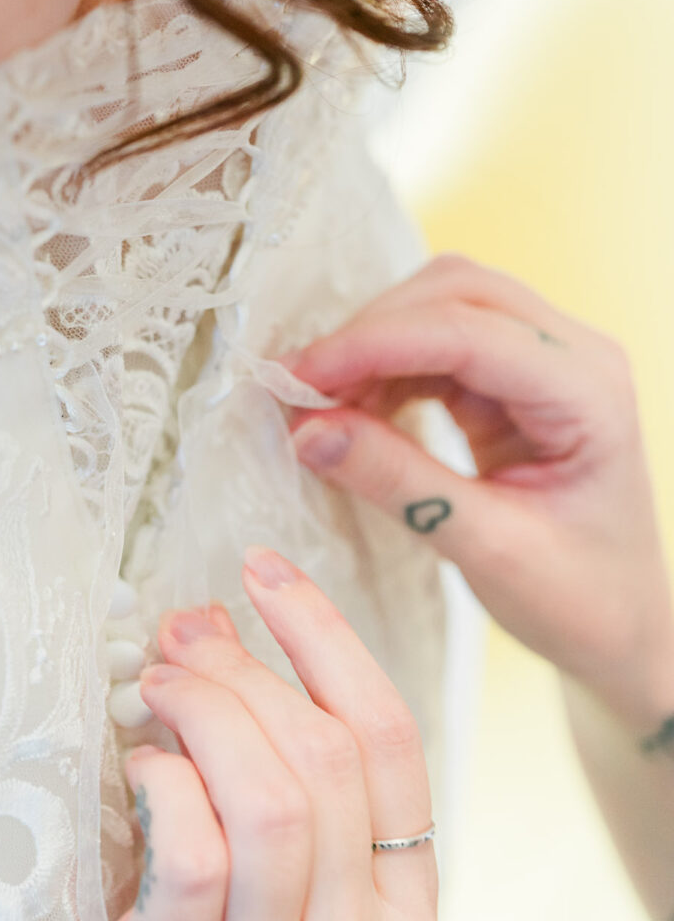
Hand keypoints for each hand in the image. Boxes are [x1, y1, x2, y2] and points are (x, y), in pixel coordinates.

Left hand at [69, 547, 436, 920]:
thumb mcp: (292, 902)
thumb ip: (275, 774)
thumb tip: (213, 627)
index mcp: (402, 911)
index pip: (389, 739)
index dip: (326, 637)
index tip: (268, 573)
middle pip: (326, 757)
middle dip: (248, 666)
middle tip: (184, 631)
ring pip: (273, 799)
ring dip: (207, 709)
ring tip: (158, 681)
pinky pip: (195, 856)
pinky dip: (166, 781)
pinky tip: (142, 764)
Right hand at [278, 252, 673, 730]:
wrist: (621, 624)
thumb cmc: (582, 598)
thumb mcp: (488, 551)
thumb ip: (399, 484)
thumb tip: (309, 432)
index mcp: (587, 392)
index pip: (468, 333)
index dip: (373, 345)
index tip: (300, 377)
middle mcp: (573, 356)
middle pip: (454, 295)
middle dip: (369, 334)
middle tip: (299, 390)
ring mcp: (544, 360)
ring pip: (440, 307)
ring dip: (372, 347)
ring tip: (319, 409)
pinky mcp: (512, 379)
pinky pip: (436, 344)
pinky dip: (385, 368)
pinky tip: (353, 411)